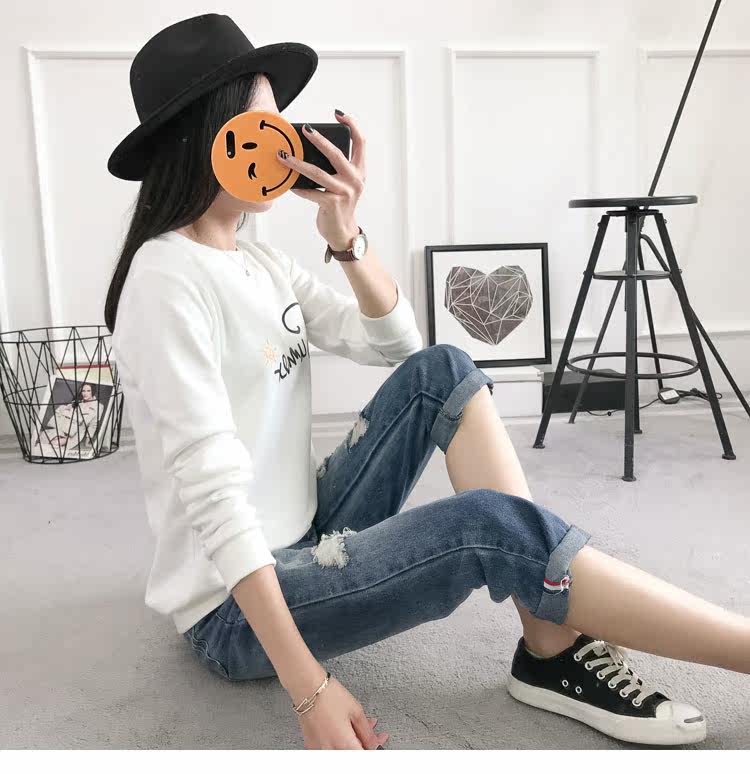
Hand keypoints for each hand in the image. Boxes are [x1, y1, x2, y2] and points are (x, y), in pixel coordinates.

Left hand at [277, 110, 366, 250]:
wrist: (343, 232)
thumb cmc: (339, 205)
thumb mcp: (344, 184)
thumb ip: (336, 168)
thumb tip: (310, 150)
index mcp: (360, 171)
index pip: (360, 143)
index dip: (352, 126)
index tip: (339, 114)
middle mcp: (355, 180)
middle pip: (337, 154)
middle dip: (319, 140)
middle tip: (305, 129)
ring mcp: (344, 192)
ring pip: (318, 173)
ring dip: (298, 164)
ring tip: (284, 156)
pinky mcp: (332, 204)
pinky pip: (311, 192)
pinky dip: (299, 188)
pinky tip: (289, 184)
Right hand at [296, 674, 388, 749]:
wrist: (307, 688)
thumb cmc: (329, 696)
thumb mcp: (356, 711)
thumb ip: (367, 732)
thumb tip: (375, 743)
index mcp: (345, 745)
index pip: (365, 755)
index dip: (376, 748)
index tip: (380, 740)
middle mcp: (331, 751)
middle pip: (354, 753)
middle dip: (364, 743)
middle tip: (369, 730)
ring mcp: (320, 750)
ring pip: (342, 751)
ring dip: (352, 741)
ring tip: (354, 725)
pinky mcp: (312, 745)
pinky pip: (330, 748)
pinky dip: (339, 740)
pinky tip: (342, 728)